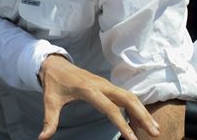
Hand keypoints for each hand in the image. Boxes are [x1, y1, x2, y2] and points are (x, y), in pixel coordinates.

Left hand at [38, 55, 158, 139]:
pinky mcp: (108, 86)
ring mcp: (106, 84)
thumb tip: (42, 138)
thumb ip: (49, 121)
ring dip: (143, 111)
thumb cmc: (54, 83)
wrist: (54, 64)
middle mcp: (101, 85)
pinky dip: (137, 107)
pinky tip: (142, 120)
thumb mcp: (50, 101)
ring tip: (154, 129)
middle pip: (128, 99)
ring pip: (131, 96)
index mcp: (88, 89)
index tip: (132, 139)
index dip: (122, 124)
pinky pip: (126, 96)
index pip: (110, 108)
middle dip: (142, 115)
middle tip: (154, 133)